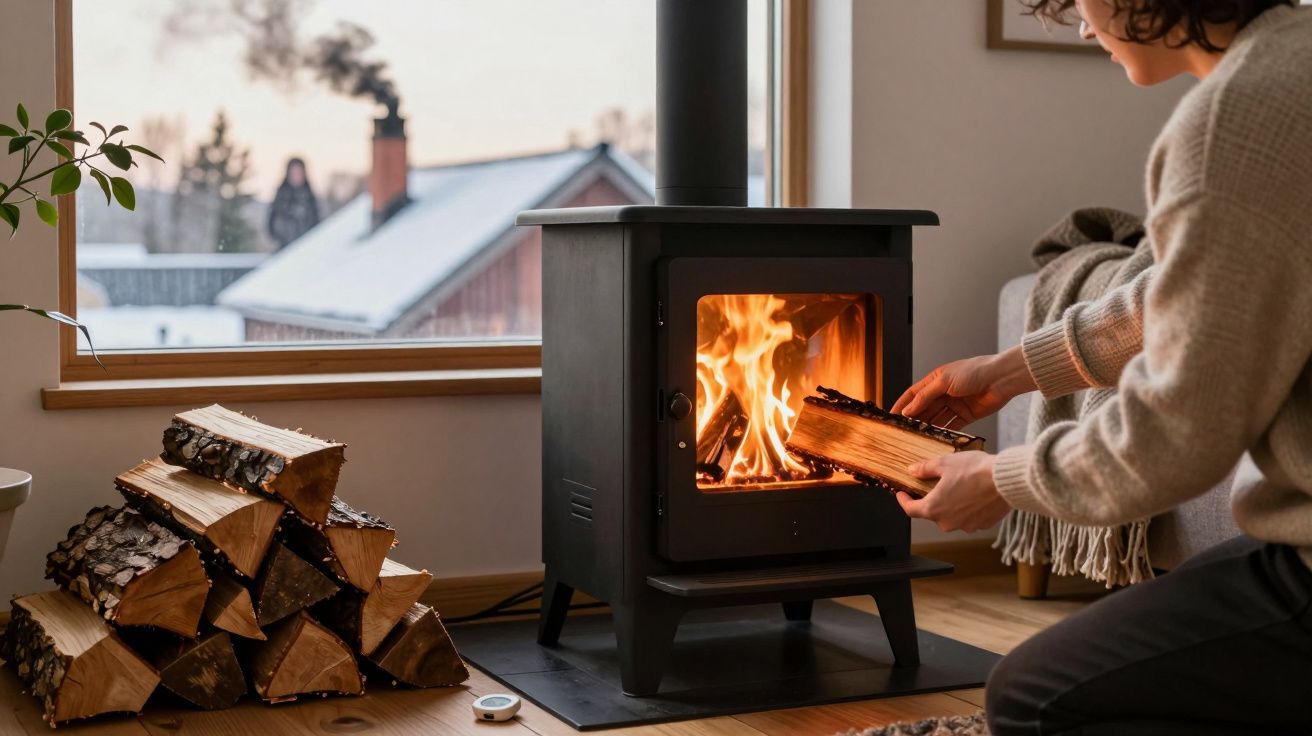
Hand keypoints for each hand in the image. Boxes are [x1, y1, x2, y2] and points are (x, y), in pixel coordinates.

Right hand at [890, 345, 1036, 428]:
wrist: (1001, 378)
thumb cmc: (974, 372)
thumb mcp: (944, 381)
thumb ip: (925, 397)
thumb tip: (908, 411)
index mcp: (935, 380)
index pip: (913, 395)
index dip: (902, 405)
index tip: (891, 417)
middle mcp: (944, 392)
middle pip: (924, 408)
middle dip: (914, 419)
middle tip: (903, 432)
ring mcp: (955, 404)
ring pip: (937, 418)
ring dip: (928, 427)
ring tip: (917, 437)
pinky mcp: (967, 415)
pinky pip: (952, 425)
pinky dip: (944, 432)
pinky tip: (936, 438)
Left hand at [896, 451, 1011, 532]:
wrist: (1006, 480)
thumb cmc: (975, 471)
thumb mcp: (944, 463)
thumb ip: (925, 469)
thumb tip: (913, 471)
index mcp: (934, 509)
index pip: (910, 510)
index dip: (904, 501)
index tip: (902, 494)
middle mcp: (948, 523)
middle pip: (932, 513)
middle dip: (931, 499)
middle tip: (935, 485)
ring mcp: (966, 526)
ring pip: (952, 516)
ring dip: (951, 505)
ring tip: (959, 487)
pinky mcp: (982, 525)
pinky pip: (969, 518)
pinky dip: (968, 508)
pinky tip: (974, 494)